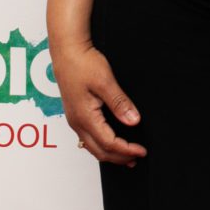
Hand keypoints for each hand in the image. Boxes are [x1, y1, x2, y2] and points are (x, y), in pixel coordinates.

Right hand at [52, 42, 145, 164]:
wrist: (67, 52)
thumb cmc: (83, 64)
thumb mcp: (105, 82)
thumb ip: (119, 103)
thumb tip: (133, 121)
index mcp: (85, 117)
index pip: (109, 143)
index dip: (126, 150)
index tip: (142, 151)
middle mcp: (77, 122)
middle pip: (99, 151)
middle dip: (119, 157)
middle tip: (137, 158)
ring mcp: (74, 120)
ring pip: (92, 147)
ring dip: (110, 154)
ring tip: (127, 157)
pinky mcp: (76, 114)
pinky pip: (88, 138)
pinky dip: (102, 145)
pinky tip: (111, 143)